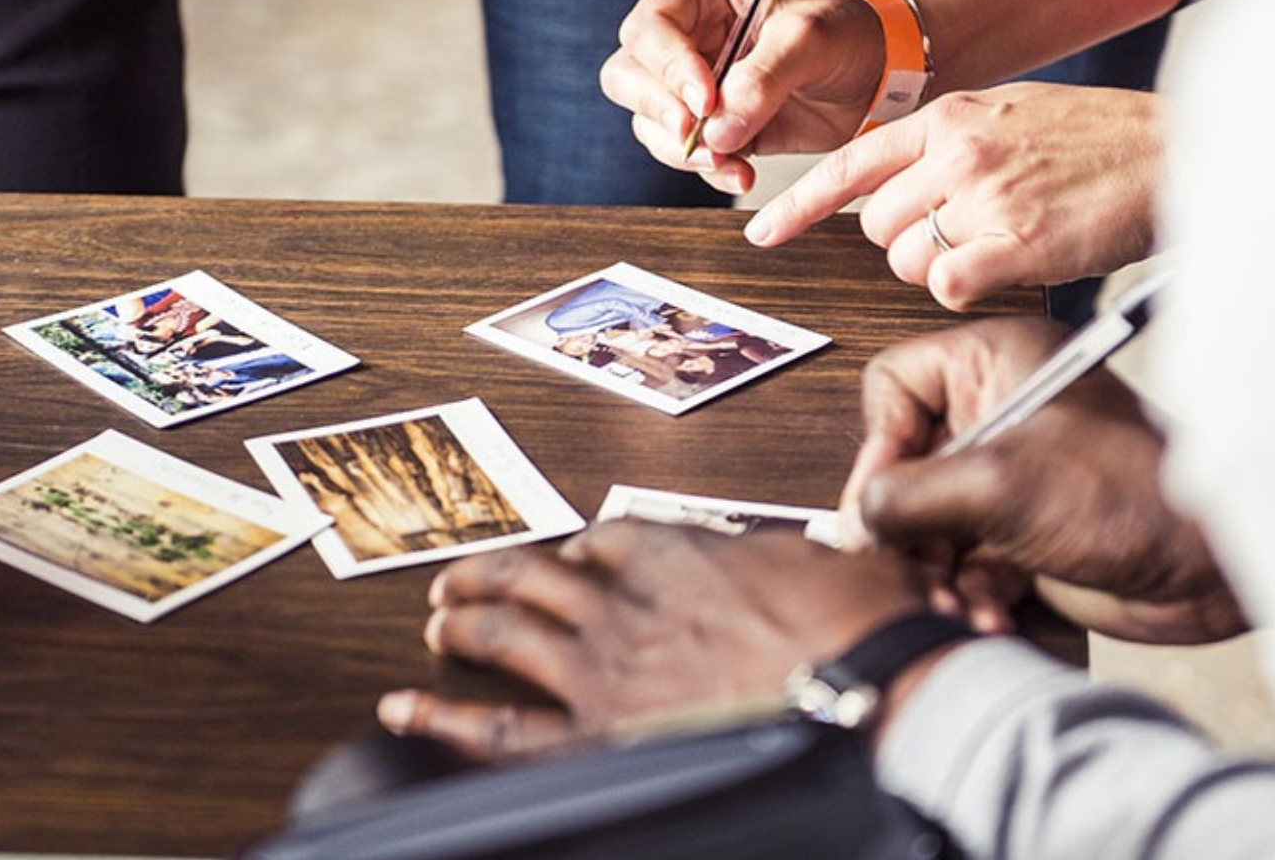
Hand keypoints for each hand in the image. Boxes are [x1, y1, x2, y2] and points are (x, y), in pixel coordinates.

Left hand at [375, 521, 930, 760]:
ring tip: (437, 620)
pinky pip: (499, 728)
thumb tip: (812, 562)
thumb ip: (797, 565)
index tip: (571, 552)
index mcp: (684, 555)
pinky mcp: (596, 736)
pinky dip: (442, 715)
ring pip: (504, 632)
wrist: (869, 697)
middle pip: (537, 574)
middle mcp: (629, 604)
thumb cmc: (864, 634)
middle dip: (494, 572)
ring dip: (463, 620)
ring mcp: (603, 669)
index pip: (612, 538)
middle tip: (465, 576)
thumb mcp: (838, 568)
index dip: (582, 546)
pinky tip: (406, 708)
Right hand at [599, 0, 884, 195]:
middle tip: (697, 133)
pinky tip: (743, 174)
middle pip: (628, 76)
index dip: (668, 66)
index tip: (706, 99)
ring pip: (649, 122)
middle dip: (660, 111)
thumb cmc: (846, 33)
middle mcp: (683, 37)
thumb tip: (718, 129)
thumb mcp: (811, 39)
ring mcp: (689, 86)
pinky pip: (684, 155)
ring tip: (732, 161)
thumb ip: (764, 77)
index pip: (650, 27)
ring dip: (684, 150)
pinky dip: (709, 170)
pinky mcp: (709, 127)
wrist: (879, 74)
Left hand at [744, 83, 1164, 310]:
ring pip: (909, 261)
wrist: (1177, 151)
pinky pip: (948, 286)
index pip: (850, 162)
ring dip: (944, 269)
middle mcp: (955, 152)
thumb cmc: (1103, 141)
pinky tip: (1011, 266)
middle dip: (911, 243)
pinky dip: (970, 288)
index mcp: (949, 116)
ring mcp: (983, 195)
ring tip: (1004, 243)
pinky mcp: (1014, 242)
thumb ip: (951, 147)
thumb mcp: (1012, 117)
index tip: (762, 234)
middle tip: (971, 235)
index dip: (799, 205)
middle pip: (877, 227)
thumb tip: (904, 190)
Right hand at [841, 319, 1247, 644]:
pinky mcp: (1023, 529)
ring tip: (948, 598)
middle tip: (903, 561)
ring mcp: (1009, 473)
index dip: (881, 442)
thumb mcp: (1001, 486)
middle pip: (903, 460)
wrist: (1212, 568)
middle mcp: (999, 412)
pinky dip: (968, 589)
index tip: (881, 499)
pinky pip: (963, 557)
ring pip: (927, 517)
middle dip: (902, 521)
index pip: (895, 384)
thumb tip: (854, 521)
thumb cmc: (1133, 496)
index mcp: (997, 365)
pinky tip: (988, 611)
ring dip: (933, 565)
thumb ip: (908, 498)